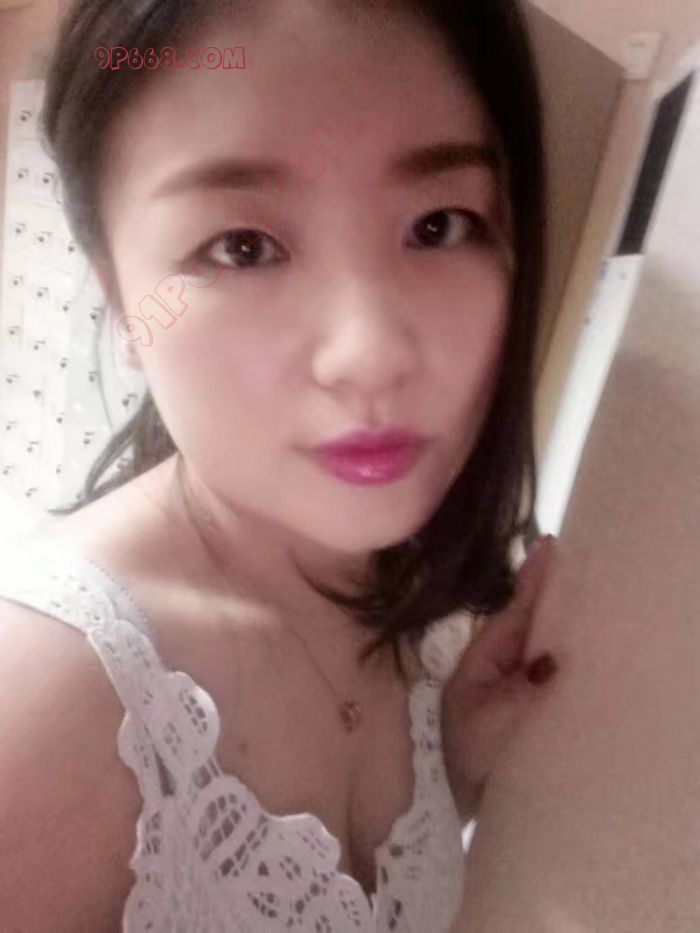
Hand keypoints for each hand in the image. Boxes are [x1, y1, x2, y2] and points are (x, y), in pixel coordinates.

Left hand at [440, 535, 558, 821]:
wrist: (439, 794)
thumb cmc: (461, 754)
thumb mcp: (491, 721)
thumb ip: (521, 692)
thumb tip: (551, 661)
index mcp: (482, 655)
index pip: (513, 609)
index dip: (532, 579)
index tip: (550, 544)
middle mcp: (489, 659)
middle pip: (522, 617)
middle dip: (544, 592)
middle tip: (570, 558)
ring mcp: (495, 677)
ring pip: (526, 638)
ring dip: (545, 617)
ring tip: (571, 589)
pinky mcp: (505, 698)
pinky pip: (529, 662)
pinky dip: (544, 647)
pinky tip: (560, 640)